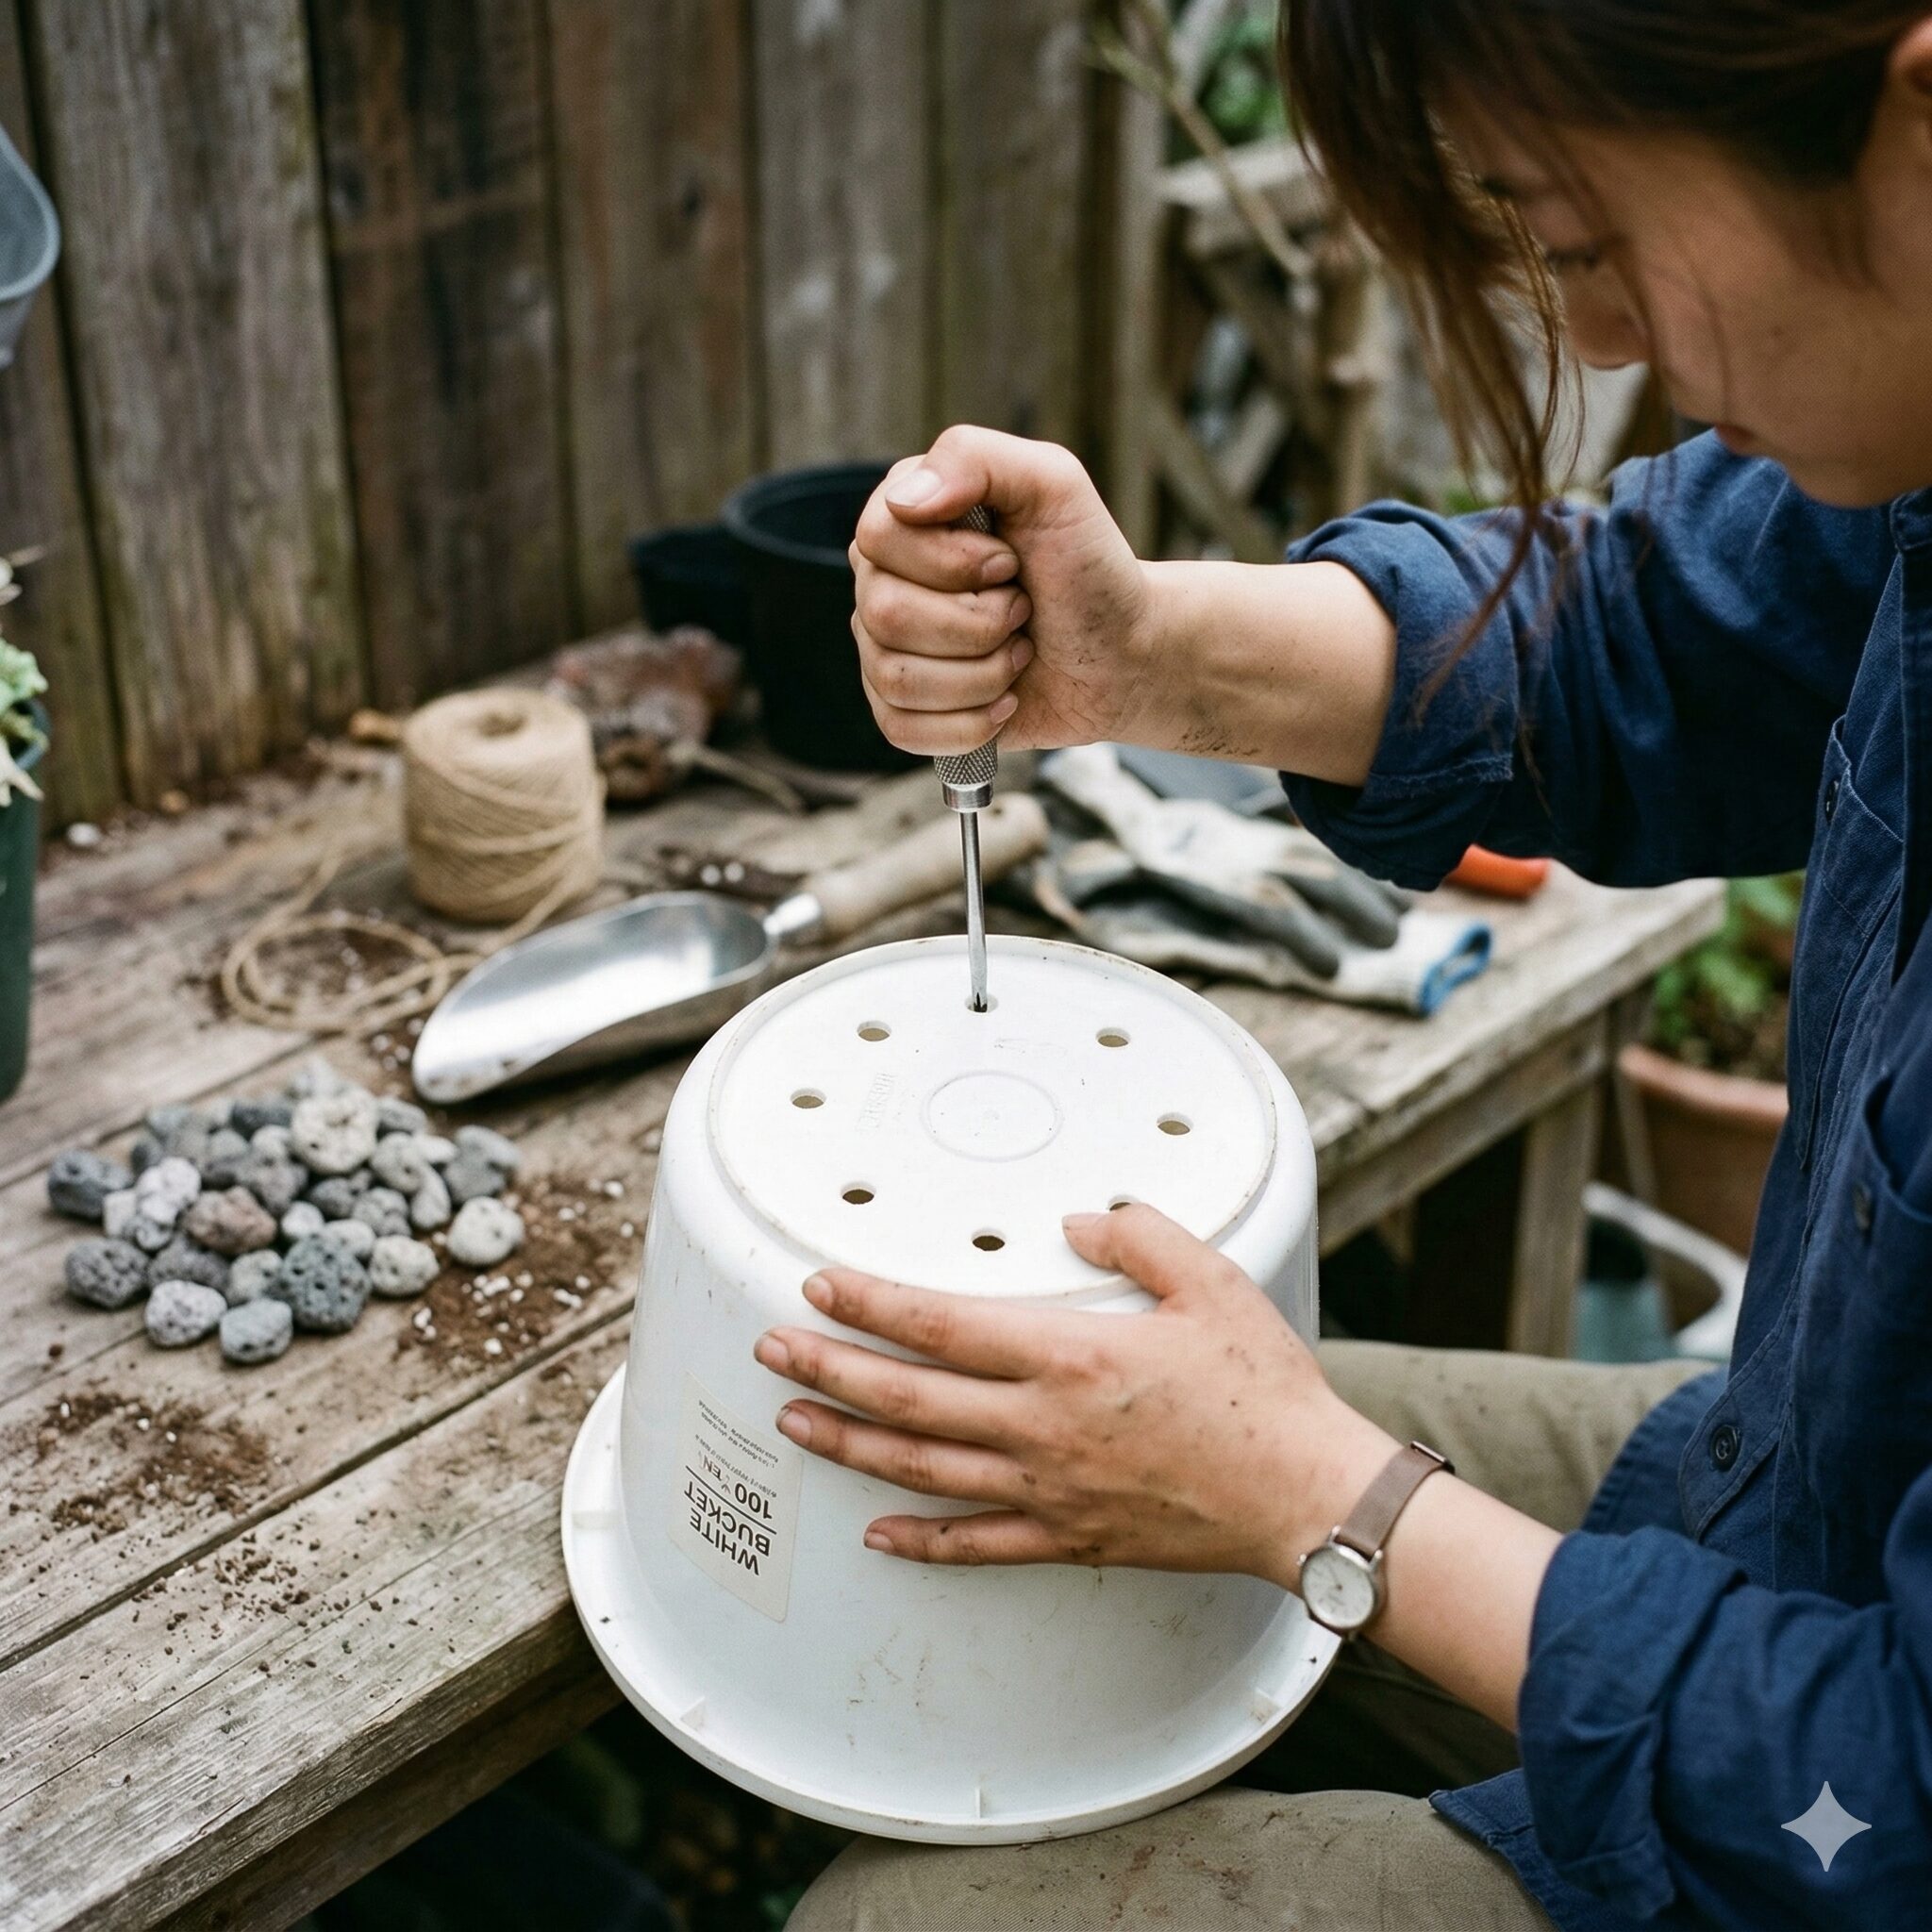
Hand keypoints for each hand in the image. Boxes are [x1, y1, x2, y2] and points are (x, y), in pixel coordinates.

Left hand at [751, 1203, 1395, 1583]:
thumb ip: (1140, 1236)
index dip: (869, 1303)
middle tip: (774, 1349)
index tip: (821, 1285)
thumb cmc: (1264, 1390)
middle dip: (829, 1369)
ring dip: (848, 1447)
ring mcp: (1049, 1490)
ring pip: (922, 1471)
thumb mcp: (1210, 1282)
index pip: (939, 1325)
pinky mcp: (1071, 1537)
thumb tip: (1081, 1217)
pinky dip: (921, 1541)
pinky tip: (879, 1535)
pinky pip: (978, 1546)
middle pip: (907, 1400)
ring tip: (794, 1423)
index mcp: (1068, 1356)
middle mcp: (1041, 1427)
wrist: (1307, 1495)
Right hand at [850, 425, 1159, 756]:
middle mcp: (883, 580)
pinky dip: (970, 722)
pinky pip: (901, 729)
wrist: (1124, 654)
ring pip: (895, 677)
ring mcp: (887, 648)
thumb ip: (975, 457)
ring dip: (981, 674)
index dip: (952, 563)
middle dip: (978, 623)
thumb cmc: (1089, 568)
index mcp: (907, 518)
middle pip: (882, 614)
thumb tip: (904, 500)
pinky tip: (1004, 699)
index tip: (1010, 563)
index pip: (877, 538)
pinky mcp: (904, 710)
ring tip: (1018, 653)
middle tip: (1022, 610)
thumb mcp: (1053, 485)